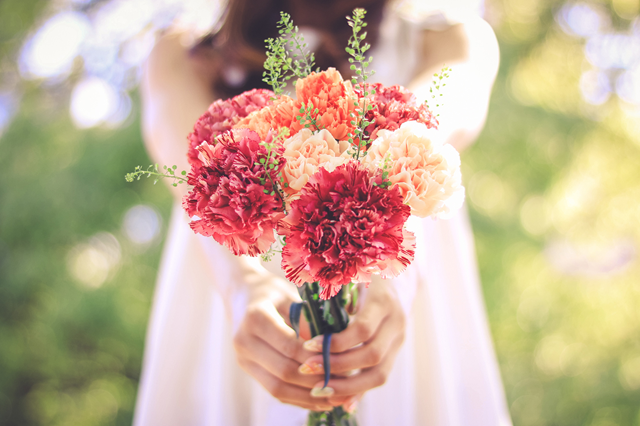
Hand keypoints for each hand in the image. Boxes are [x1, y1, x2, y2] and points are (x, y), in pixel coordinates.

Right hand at [232, 277, 333, 410]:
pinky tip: (318, 400)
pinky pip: (273, 390)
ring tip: (333, 398)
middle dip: (315, 380)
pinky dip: (296, 398)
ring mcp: (243, 357)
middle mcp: (244, 340)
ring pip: (277, 387)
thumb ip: (307, 317)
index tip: (340, 361)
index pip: (289, 345)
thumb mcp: (291, 295)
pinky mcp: (247, 368)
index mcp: (256, 316)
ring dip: (307, 396)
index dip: (315, 357)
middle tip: (342, 383)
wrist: (242, 294)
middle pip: (283, 370)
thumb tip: (331, 343)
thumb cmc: (273, 291)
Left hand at [298, 277, 406, 409]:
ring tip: (320, 389)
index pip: (362, 329)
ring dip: (349, 386)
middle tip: (309, 369)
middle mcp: (397, 322)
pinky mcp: (395, 352)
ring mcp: (399, 339)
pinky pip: (379, 377)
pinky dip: (360, 391)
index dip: (336, 342)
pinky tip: (340, 402)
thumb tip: (305, 313)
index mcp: (383, 300)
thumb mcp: (350, 273)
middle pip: (372, 355)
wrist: (399, 275)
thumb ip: (332, 291)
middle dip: (339, 366)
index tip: (308, 345)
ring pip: (380, 373)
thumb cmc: (364, 271)